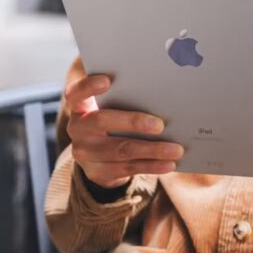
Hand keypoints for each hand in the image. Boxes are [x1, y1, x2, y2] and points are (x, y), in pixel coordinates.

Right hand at [65, 74, 184, 188]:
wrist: (98, 157)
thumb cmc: (112, 122)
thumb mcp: (110, 109)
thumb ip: (124, 99)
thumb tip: (162, 94)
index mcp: (80, 107)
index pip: (76, 93)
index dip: (88, 87)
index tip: (107, 80)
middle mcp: (77, 129)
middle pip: (102, 121)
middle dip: (133, 122)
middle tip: (160, 124)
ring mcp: (85, 153)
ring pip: (121, 150)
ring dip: (152, 150)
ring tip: (175, 150)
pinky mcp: (97, 172)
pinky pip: (128, 169)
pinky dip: (151, 166)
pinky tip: (169, 164)